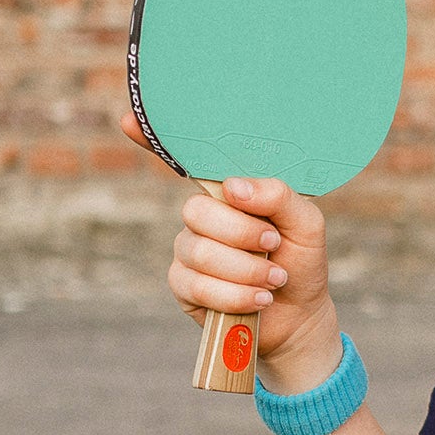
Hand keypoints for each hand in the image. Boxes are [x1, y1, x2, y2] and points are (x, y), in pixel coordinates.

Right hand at [121, 109, 338, 386]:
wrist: (299, 315)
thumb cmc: (300, 260)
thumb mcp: (306, 223)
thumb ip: (279, 197)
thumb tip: (233, 186)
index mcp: (228, 192)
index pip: (185, 159)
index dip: (152, 139)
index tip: (128, 120)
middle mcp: (202, 216)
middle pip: (197, 212)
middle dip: (243, 233)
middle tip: (273, 243)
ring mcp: (188, 250)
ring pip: (202, 252)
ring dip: (248, 270)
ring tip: (275, 277)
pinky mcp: (183, 285)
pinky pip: (198, 285)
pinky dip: (238, 295)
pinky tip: (260, 298)